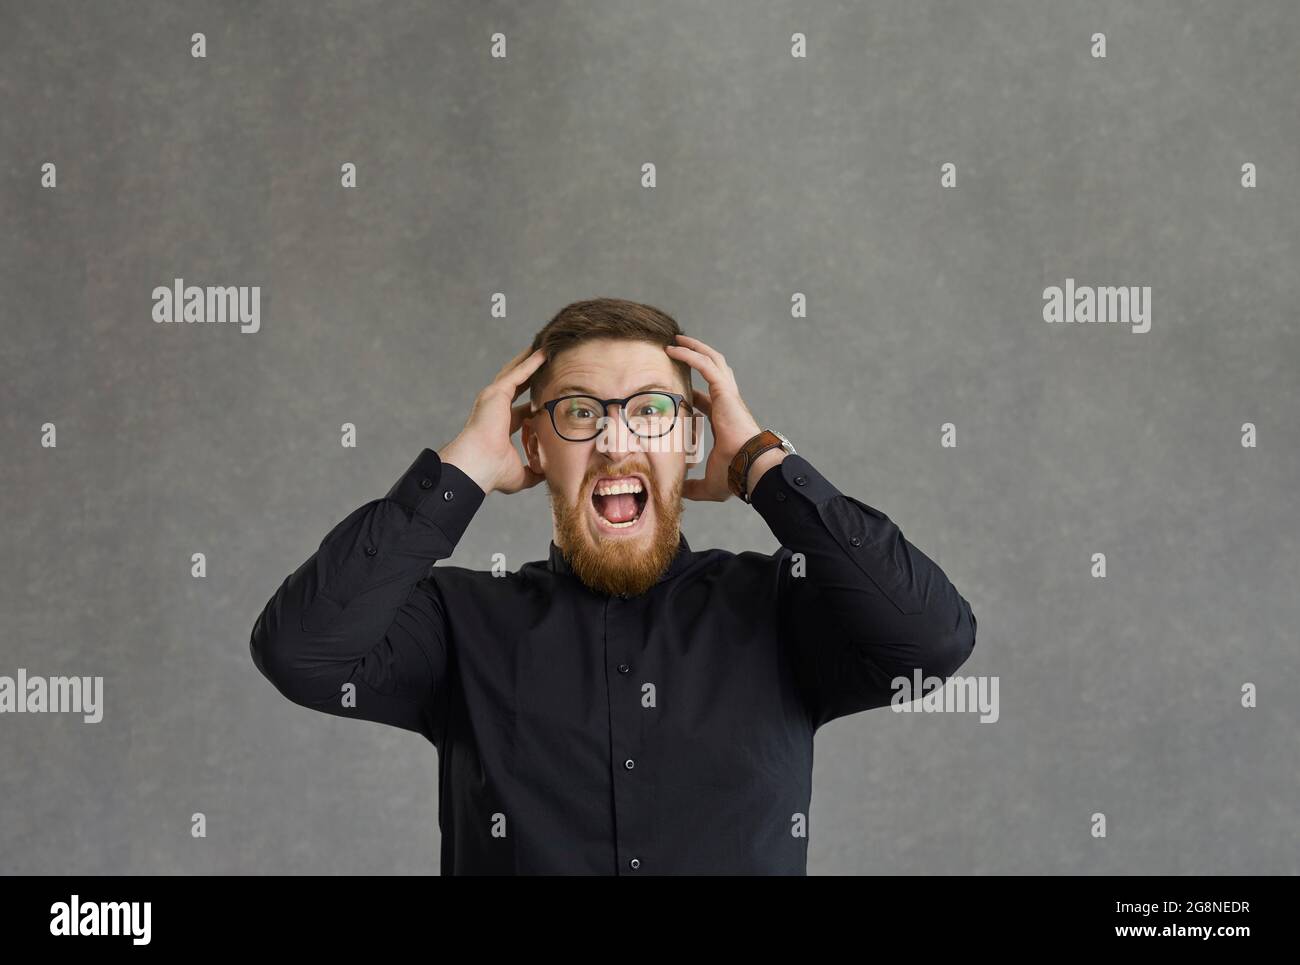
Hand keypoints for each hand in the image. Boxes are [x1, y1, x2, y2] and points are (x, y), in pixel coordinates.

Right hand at [437, 346, 546, 494]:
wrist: (476, 466)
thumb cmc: (493, 473)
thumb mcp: (521, 475)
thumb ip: (534, 472)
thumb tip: (548, 475)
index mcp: (499, 426)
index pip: (520, 410)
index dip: (535, 403)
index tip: (549, 398)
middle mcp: (495, 409)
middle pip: (516, 386)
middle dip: (531, 374)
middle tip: (547, 361)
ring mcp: (494, 399)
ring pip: (515, 373)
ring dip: (531, 361)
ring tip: (546, 348)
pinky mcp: (496, 393)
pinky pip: (517, 373)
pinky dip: (531, 363)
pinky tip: (543, 353)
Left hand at [664, 334, 763, 500]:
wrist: (751, 468)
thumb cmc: (736, 475)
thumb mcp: (710, 484)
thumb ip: (693, 486)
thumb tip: (679, 491)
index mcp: (725, 420)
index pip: (709, 400)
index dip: (694, 394)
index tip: (679, 391)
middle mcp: (728, 403)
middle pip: (714, 372)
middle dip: (697, 358)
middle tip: (678, 350)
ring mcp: (729, 395)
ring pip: (712, 361)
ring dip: (694, 348)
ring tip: (675, 340)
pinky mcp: (725, 391)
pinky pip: (706, 365)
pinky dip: (691, 354)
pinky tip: (674, 349)